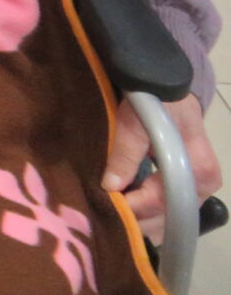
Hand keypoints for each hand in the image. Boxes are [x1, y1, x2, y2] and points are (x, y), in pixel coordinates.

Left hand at [103, 95, 222, 242]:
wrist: (167, 90)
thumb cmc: (153, 103)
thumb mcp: (135, 122)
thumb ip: (126, 153)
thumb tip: (111, 186)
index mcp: (197, 170)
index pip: (163, 201)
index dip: (135, 209)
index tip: (108, 210)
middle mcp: (203, 185)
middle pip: (169, 215)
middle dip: (139, 221)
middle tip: (108, 223)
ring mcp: (198, 187)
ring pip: (170, 215)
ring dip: (144, 220)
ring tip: (117, 222)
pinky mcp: (188, 185)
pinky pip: (169, 207)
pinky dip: (149, 213)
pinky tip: (130, 216)